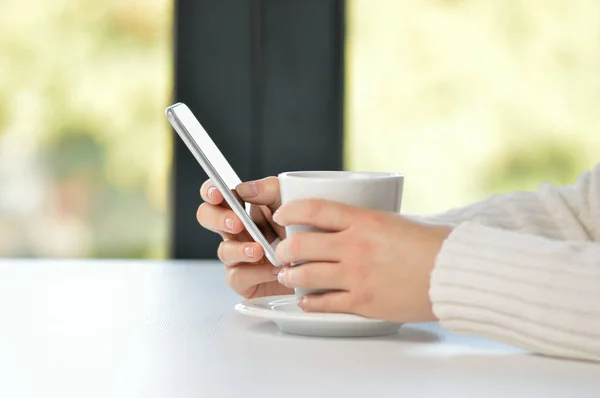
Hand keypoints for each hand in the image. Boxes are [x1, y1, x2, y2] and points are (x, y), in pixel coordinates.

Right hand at [197, 177, 292, 298]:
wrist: (320, 261)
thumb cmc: (302, 230)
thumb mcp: (290, 202)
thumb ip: (269, 190)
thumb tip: (244, 189)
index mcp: (243, 207)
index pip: (216, 194)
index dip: (210, 191)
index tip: (218, 194)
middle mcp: (236, 230)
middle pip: (207, 218)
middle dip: (217, 218)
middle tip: (237, 223)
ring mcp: (238, 254)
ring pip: (223, 250)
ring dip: (240, 249)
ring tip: (259, 250)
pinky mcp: (245, 279)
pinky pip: (239, 276)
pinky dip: (256, 273)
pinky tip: (274, 269)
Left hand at [272, 199, 452, 322]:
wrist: (455, 275)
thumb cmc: (432, 245)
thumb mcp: (395, 222)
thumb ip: (365, 223)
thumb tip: (343, 224)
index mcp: (365, 221)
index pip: (314, 209)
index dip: (290, 211)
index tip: (281, 215)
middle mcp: (355, 247)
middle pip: (301, 244)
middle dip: (284, 249)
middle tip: (282, 252)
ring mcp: (357, 276)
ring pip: (305, 275)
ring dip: (290, 275)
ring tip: (287, 275)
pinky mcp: (363, 302)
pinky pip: (324, 303)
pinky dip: (309, 302)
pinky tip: (305, 300)